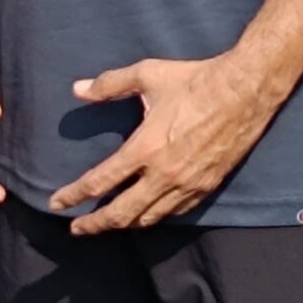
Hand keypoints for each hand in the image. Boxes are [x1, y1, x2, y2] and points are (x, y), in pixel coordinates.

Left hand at [54, 52, 284, 232]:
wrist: (245, 90)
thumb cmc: (195, 80)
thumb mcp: (148, 75)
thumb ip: (110, 84)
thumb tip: (77, 89)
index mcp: (144, 148)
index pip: (100, 182)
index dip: (74, 196)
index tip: (56, 203)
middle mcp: (163, 174)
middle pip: (120, 214)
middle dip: (94, 224)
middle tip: (77, 228)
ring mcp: (187, 184)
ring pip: (148, 218)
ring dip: (124, 224)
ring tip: (109, 223)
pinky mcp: (207, 186)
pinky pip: (175, 212)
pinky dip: (155, 216)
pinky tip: (148, 213)